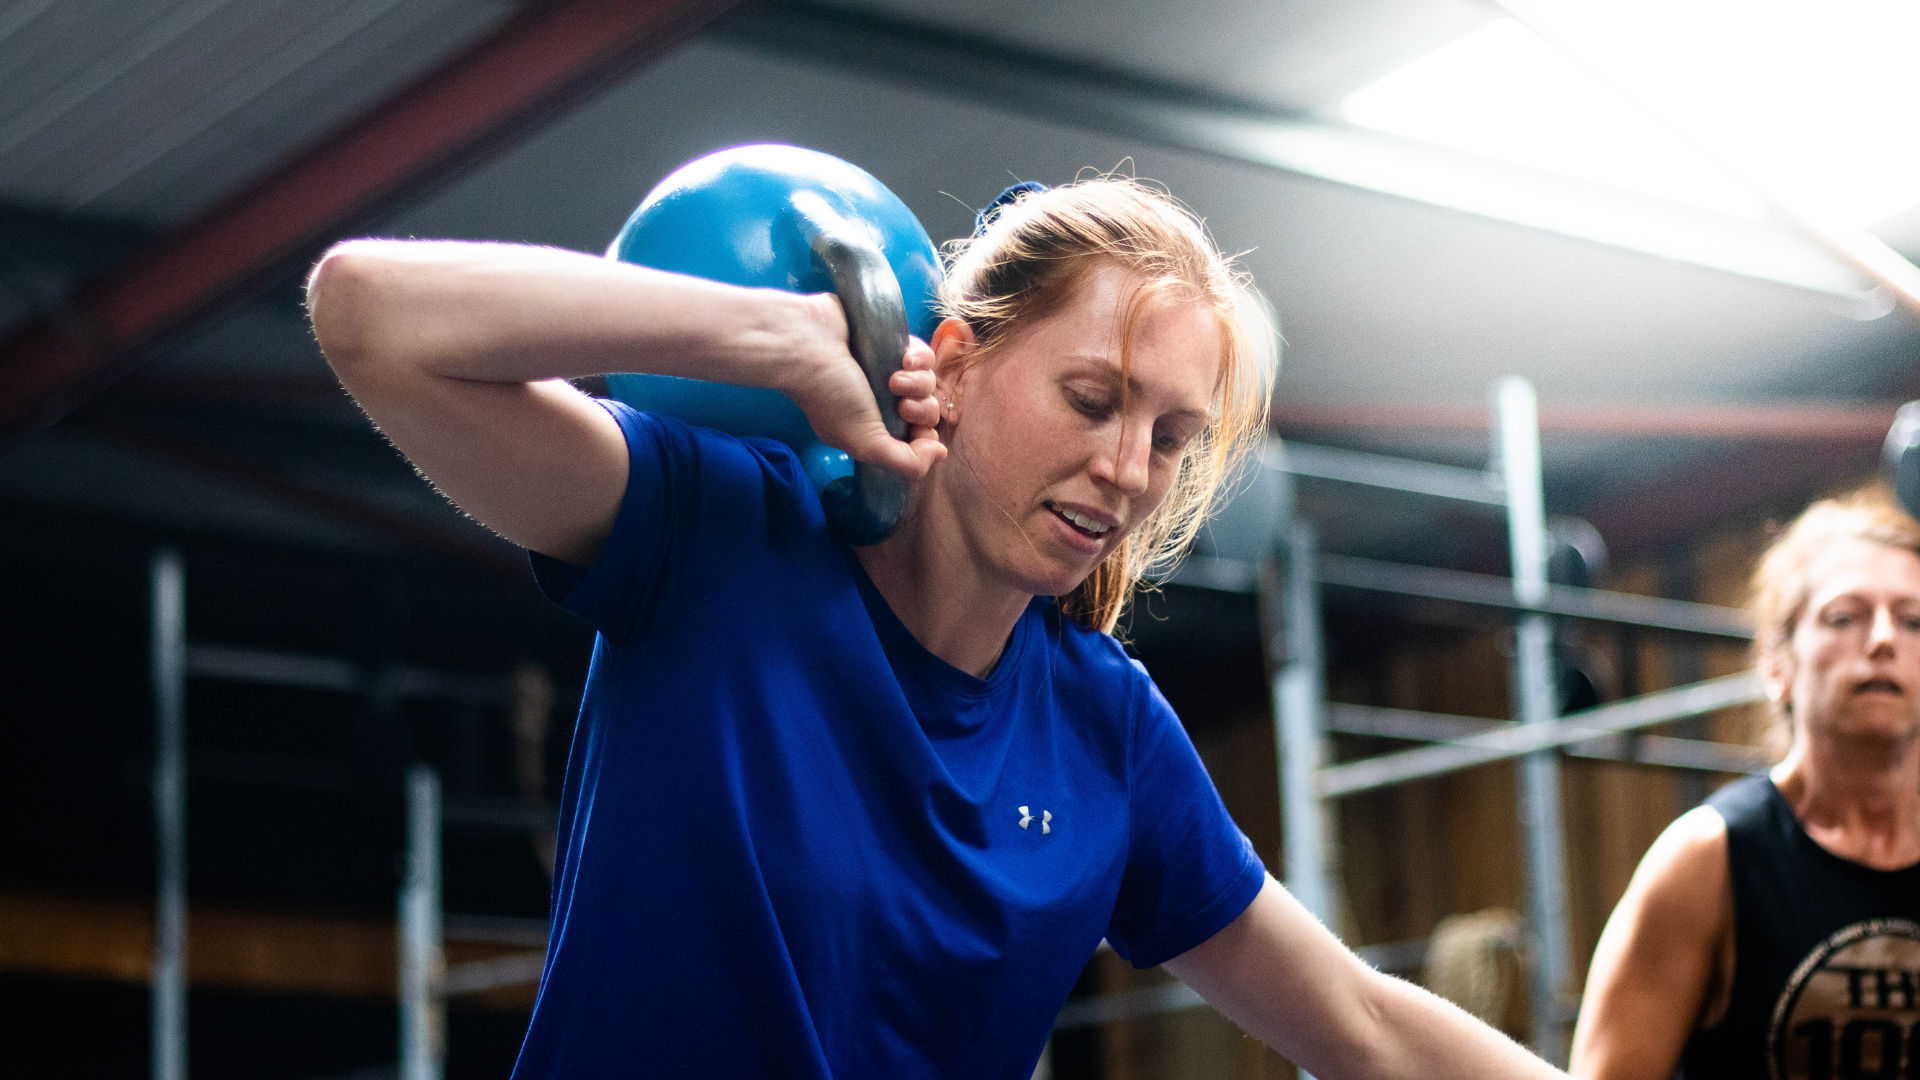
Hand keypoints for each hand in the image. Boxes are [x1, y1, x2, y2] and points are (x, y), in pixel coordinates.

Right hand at [784, 295, 946, 481]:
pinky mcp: (893, 343)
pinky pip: (924, 356)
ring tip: (894, 380)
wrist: (807, 343)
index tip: (916, 432)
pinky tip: (904, 360)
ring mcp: (888, 372)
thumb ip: (905, 461)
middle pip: (926, 412)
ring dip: (918, 384)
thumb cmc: (831, 396)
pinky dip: (919, 360)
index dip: (924, 438)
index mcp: (872, 429)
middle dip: (921, 411)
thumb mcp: (865, 443)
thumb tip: (940, 454)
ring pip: (928, 384)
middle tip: (901, 406)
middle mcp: (882, 402)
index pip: (915, 439)